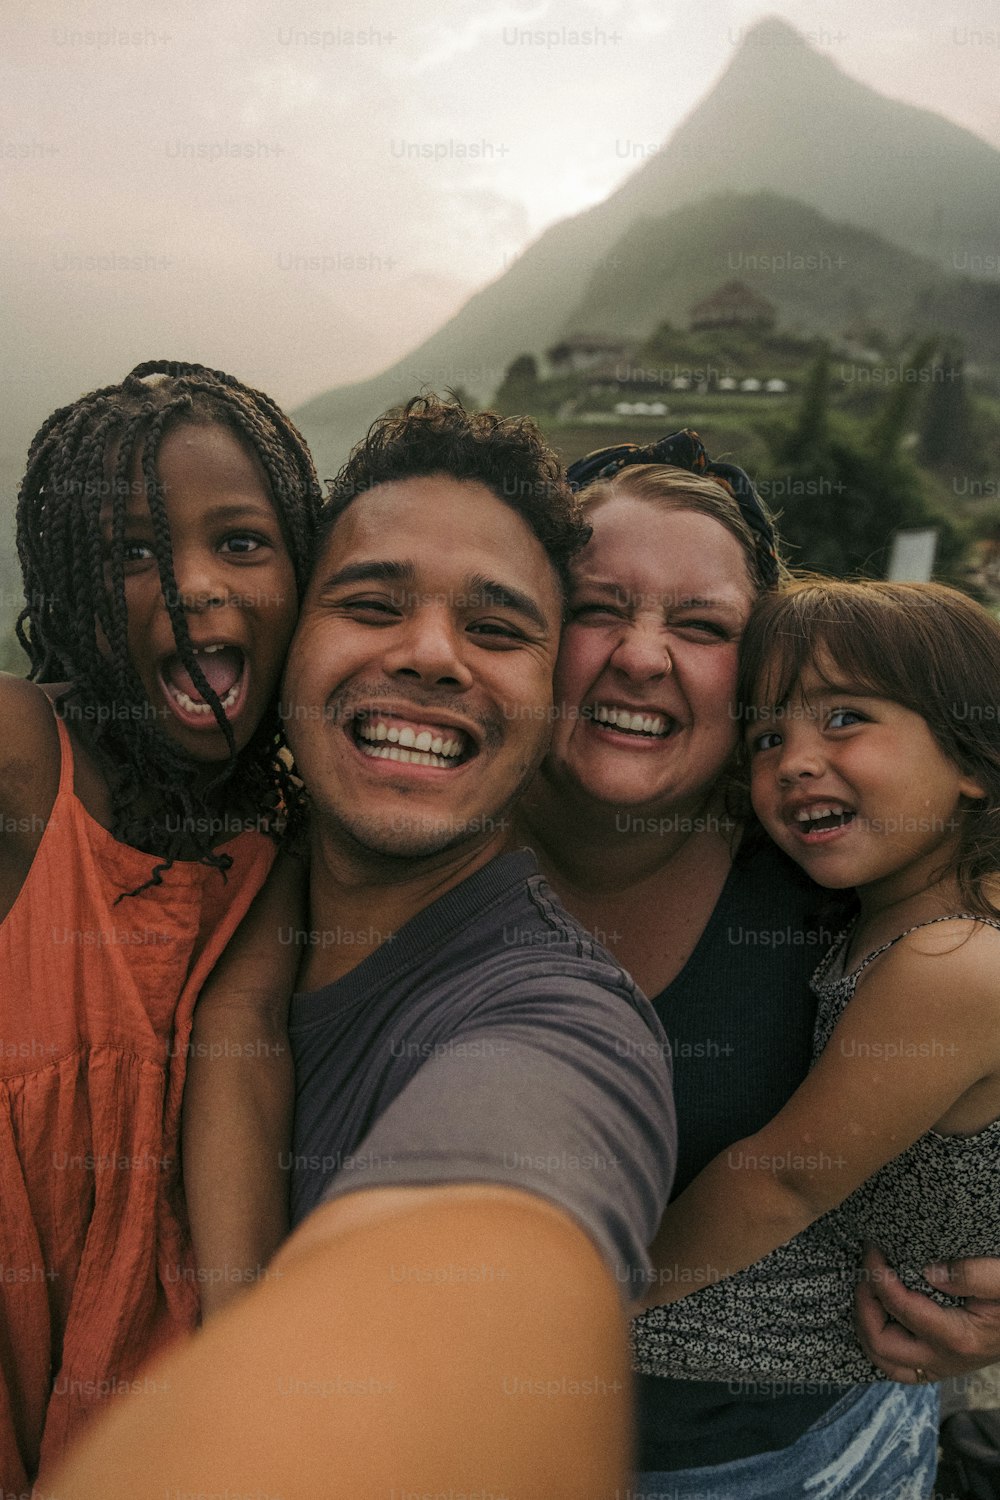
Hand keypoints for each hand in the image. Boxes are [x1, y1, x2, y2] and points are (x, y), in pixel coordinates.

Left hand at [855, 1243, 999, 1383]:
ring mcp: (942, 1366)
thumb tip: (930, 1270)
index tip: (873, 1250)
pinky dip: (880, 1343)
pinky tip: (880, 1316)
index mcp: (958, 1336)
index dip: (878, 1277)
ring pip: (885, 1363)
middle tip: (864, 1273)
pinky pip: (899, 1366)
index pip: (901, 1307)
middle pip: (882, 1345)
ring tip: (867, 1293)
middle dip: (863, 1305)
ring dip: (866, 1328)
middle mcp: (945, 1359)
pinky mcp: (941, 1364)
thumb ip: (971, 1273)